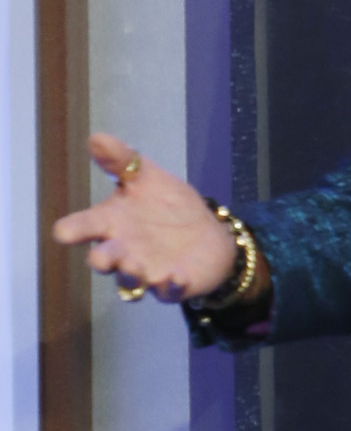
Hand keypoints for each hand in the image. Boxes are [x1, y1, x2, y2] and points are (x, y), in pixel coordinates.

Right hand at [52, 132, 243, 302]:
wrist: (208, 235)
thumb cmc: (168, 207)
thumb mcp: (148, 177)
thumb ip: (123, 161)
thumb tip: (96, 138)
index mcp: (112, 223)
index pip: (84, 227)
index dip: (72, 230)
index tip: (63, 232)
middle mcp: (123, 251)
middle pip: (103, 260)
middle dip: (102, 259)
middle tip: (103, 257)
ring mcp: (147, 272)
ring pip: (130, 282)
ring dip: (131, 275)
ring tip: (137, 267)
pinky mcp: (173, 286)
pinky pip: (169, 291)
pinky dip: (171, 286)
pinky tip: (177, 277)